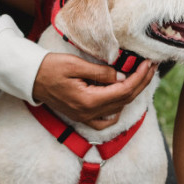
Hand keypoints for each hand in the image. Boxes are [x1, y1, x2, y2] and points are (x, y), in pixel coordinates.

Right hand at [32, 52, 156, 129]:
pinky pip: (106, 119)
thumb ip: (101, 73)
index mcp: (89, 101)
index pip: (123, 91)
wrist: (31, 78)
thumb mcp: (76, 65)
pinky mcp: (82, 116)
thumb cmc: (50, 68)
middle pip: (125, 100)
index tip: (148, 64)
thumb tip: (122, 77)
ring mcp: (86, 117)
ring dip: (132, 93)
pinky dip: (117, 109)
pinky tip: (121, 96)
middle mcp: (89, 113)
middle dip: (141, 83)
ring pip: (118, 109)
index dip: (140, 78)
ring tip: (141, 76)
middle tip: (152, 67)